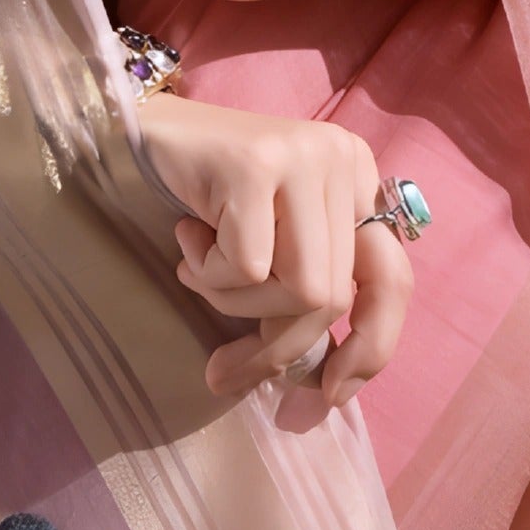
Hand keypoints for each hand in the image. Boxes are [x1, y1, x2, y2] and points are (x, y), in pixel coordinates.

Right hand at [133, 89, 412, 408]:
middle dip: (276, 346)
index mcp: (358, 177)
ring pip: (299, 289)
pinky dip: (208, 274)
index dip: (372, 346)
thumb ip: (308, 292)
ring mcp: (303, 156)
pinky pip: (247, 266)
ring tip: (198, 269)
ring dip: (235, 303)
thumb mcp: (275, 245)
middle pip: (333, 297)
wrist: (137, 136)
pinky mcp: (257, 163)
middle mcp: (342, 160)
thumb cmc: (205, 199)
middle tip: (224, 368)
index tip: (331, 394)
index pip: (391, 279)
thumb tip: (326, 393)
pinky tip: (187, 235)